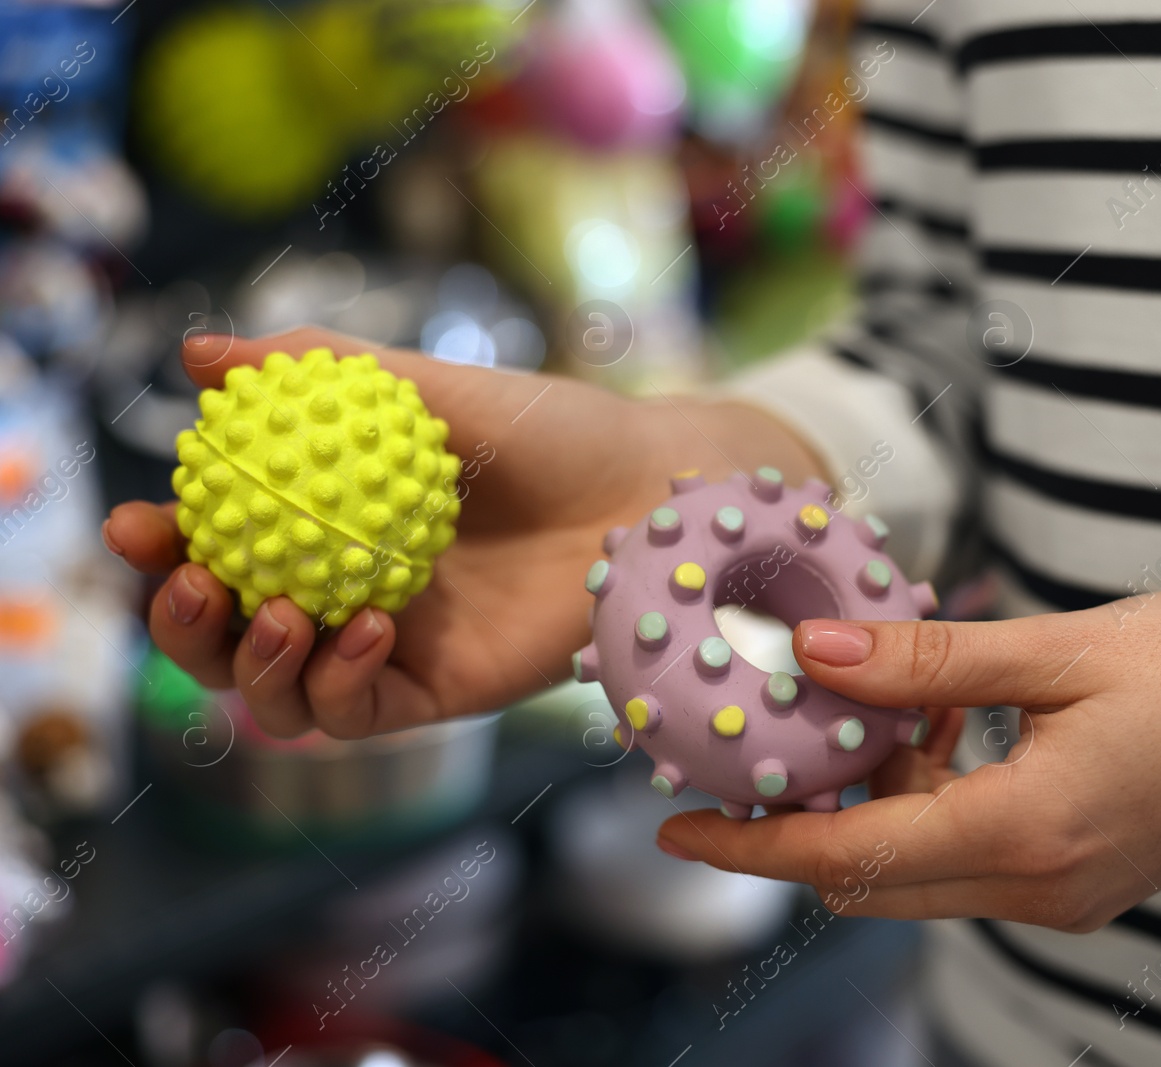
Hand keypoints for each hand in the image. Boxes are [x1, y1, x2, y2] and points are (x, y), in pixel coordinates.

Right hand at [105, 326, 825, 738]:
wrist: (650, 490)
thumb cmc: (549, 431)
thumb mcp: (428, 388)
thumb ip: (322, 369)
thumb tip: (200, 353)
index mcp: (330, 528)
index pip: (219, 551)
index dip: (162, 549)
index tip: (134, 523)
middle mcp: (347, 594)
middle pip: (228, 638)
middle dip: (180, 623)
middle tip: (186, 580)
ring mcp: (392, 651)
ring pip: (278, 695)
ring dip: (251, 664)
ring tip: (276, 607)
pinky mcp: (440, 694)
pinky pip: (360, 715)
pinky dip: (341, 683)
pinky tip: (371, 626)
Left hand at [655, 589, 1160, 930]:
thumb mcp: (1065, 647)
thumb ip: (930, 664)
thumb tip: (813, 654)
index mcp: (1029, 832)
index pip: (852, 858)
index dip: (754, 846)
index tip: (677, 827)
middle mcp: (1040, 888)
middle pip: (872, 880)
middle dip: (801, 823)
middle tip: (759, 744)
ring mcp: (1066, 897)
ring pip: (919, 872)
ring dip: (874, 804)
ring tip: (878, 707)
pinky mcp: (1084, 883)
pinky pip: (970, 862)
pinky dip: (929, 807)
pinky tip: (942, 727)